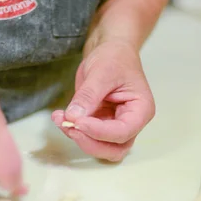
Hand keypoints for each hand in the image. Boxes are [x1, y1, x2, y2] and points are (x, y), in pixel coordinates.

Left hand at [52, 40, 154, 161]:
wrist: (109, 51)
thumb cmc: (114, 57)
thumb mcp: (101, 72)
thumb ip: (88, 96)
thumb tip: (73, 117)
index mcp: (141, 110)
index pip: (123, 132)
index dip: (99, 132)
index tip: (78, 122)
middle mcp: (131, 123)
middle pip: (114, 149)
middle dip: (89, 141)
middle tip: (68, 125)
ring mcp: (115, 126)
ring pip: (99, 147)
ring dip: (78, 138)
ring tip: (60, 119)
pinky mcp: (99, 125)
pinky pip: (86, 136)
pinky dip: (72, 130)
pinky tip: (59, 116)